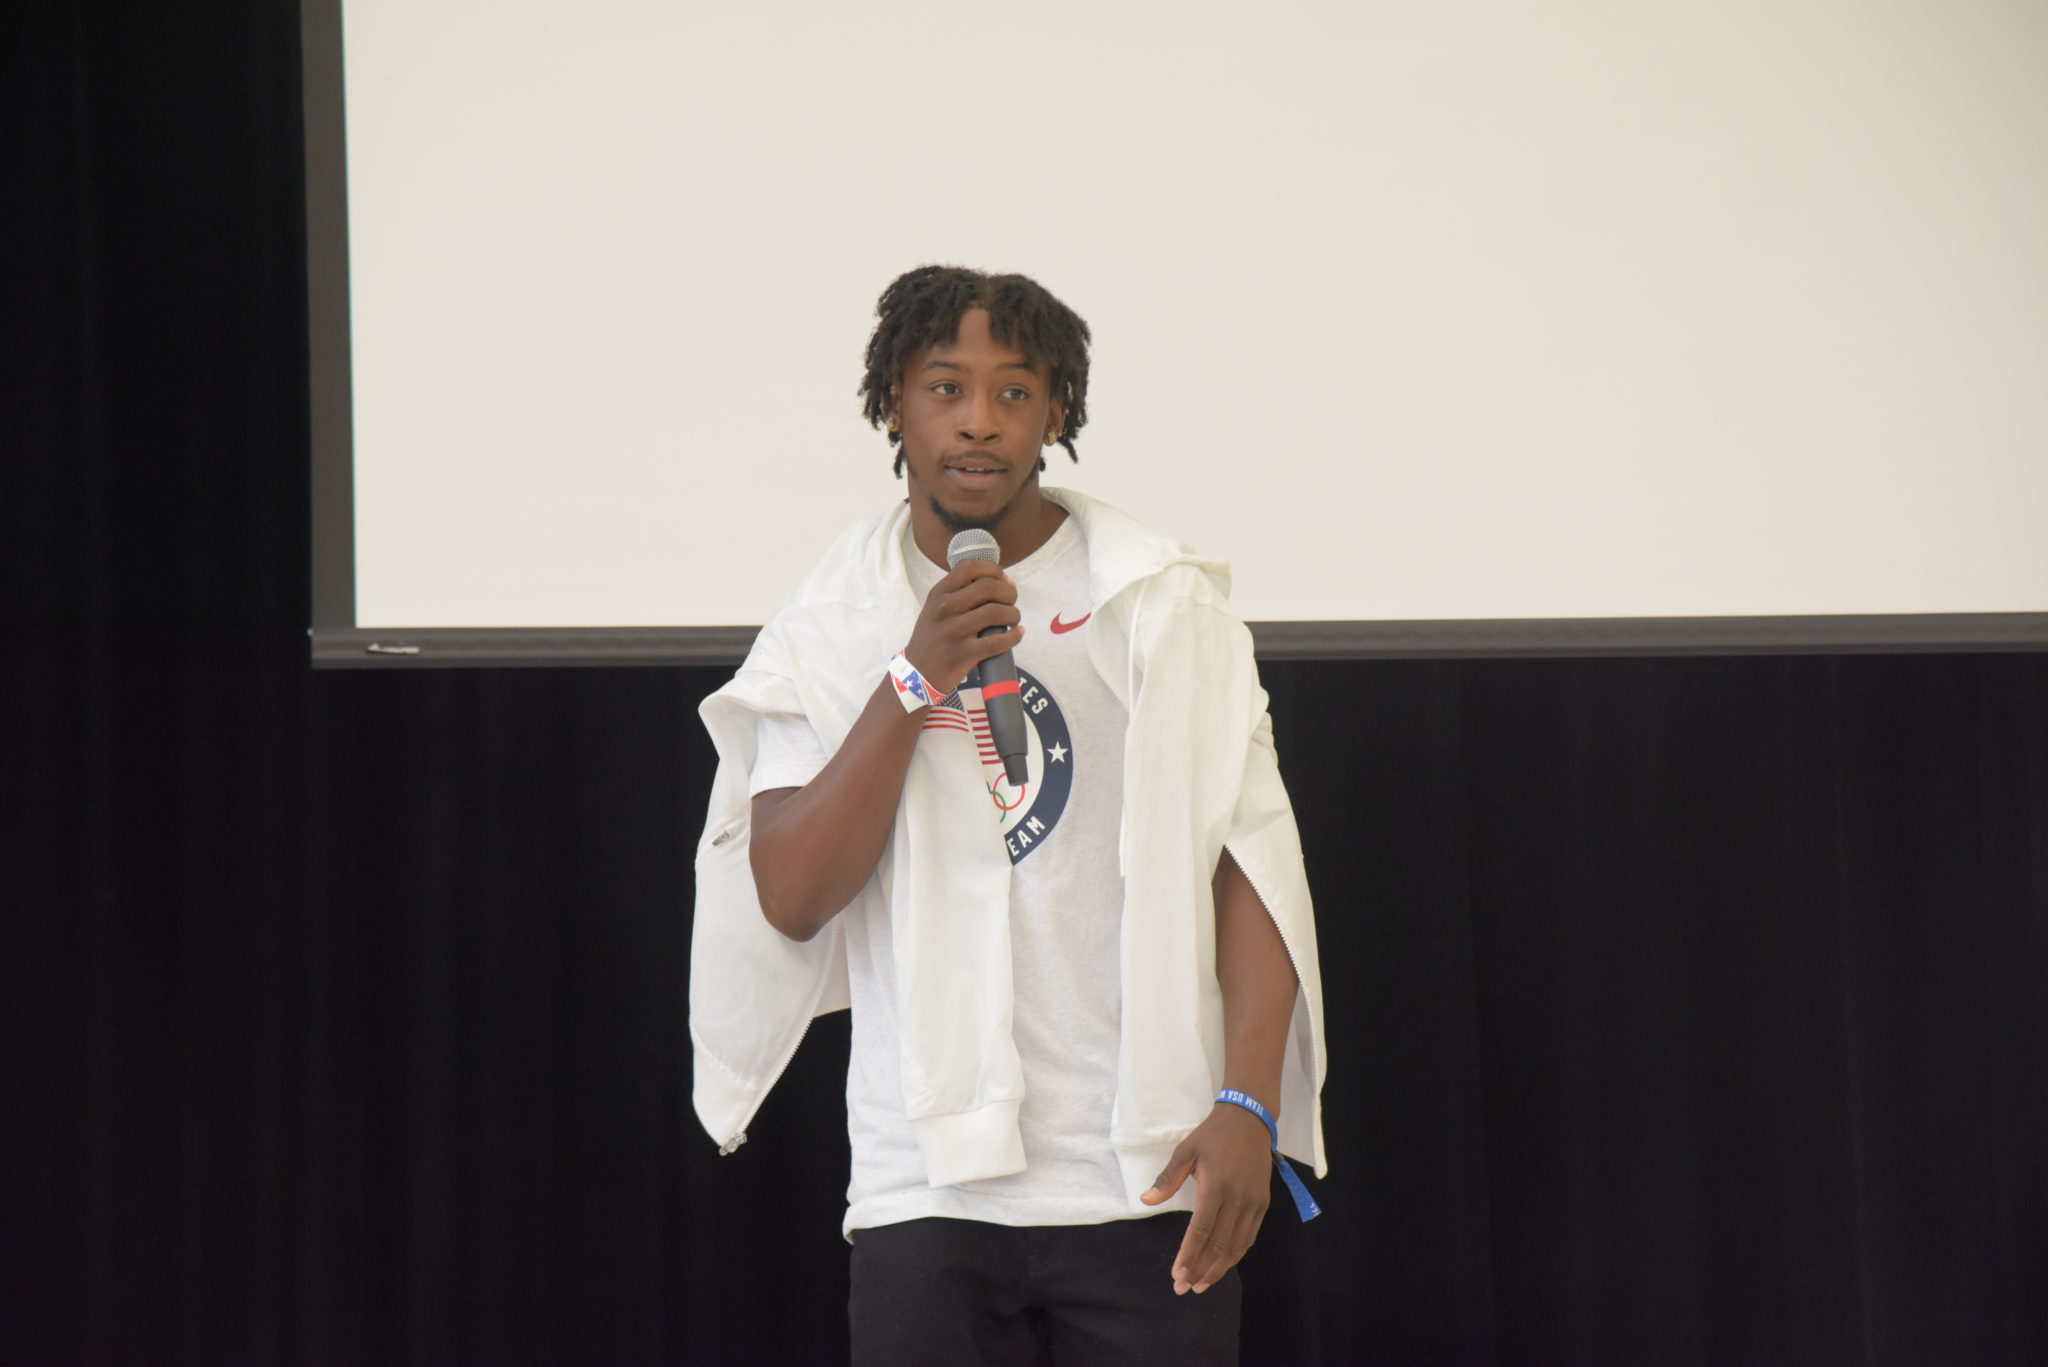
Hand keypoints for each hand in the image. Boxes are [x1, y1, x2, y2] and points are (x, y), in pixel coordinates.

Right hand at [903, 558, 1021, 694]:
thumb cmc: (934, 637)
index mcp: (938, 593)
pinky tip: (1017, 633)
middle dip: (1008, 592)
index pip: (969, 567)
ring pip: (996, 612)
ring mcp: (953, 631)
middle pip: (988, 587)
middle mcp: (944, 608)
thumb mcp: (936, 607)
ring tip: (1013, 619)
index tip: (1002, 579)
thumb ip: (961, 593)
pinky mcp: (963, 653)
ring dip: (1013, 614)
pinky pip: (997, 642)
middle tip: (1011, 601)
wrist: (918, 672)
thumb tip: (1003, 581)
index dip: (993, 569)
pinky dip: (1014, 637)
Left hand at [1140, 1102, 1272, 1294]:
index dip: (1189, 1255)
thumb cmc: (1212, 1135)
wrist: (1249, 1120)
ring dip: (1218, 1269)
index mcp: (1216, 1186)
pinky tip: (1222, 1265)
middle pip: (1219, 1245)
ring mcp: (1253, 1203)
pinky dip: (1235, 1255)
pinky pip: (1249, 1237)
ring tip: (1201, 1284)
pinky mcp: (1262, 1204)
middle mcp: (1237, 1199)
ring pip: (1236, 1246)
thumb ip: (1167, 1179)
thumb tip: (1146, 1200)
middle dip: (1200, 1270)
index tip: (1177, 1275)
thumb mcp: (1186, 1151)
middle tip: (1184, 1288)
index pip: (1201, 1230)